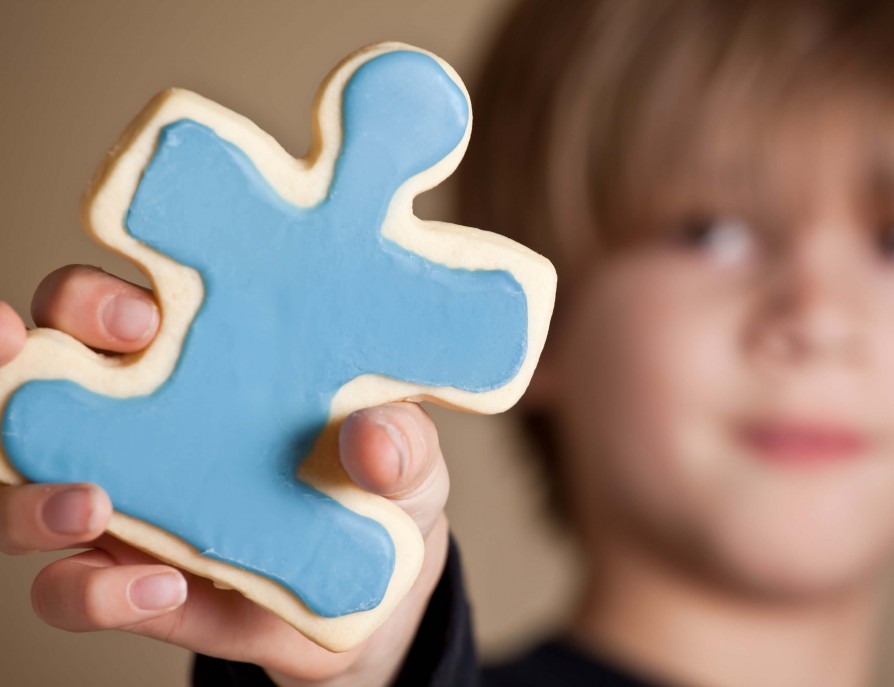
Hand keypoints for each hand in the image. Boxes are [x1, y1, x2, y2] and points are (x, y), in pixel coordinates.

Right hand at [0, 265, 451, 686]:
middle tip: (50, 360)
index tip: (142, 314)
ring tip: (90, 502)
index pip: (111, 305)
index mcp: (201, 361)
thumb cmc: (382, 484)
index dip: (96, 298)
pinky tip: (165, 589)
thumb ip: (403, 442)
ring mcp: (124, 503)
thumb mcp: (409, 458)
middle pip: (41, 371)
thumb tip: (374, 437)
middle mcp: (143, 421)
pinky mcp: (126, 584)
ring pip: (19, 485)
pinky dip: (93, 593)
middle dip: (21, 359)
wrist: (380, 593)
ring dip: (29, 494)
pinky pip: (68, 590)